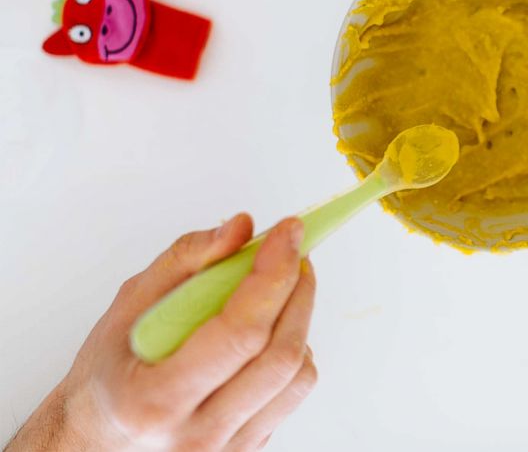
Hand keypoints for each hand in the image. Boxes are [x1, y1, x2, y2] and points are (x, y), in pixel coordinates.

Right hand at [7, 215, 316, 450]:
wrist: (97, 440)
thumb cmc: (108, 376)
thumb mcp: (127, 309)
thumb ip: (185, 261)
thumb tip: (241, 228)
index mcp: (156, 400)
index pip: (240, 332)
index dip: (273, 274)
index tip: (287, 234)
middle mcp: (197, 435)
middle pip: (280, 354)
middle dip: (297, 290)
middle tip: (293, 252)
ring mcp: (227, 449)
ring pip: (296, 376)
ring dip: (301, 319)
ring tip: (284, 287)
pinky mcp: (248, 449)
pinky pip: (292, 395)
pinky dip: (294, 351)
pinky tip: (272, 330)